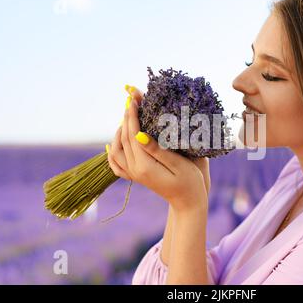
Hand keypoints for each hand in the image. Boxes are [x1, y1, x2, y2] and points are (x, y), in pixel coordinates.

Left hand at [106, 88, 208, 212]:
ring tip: (128, 116)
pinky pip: (117, 165)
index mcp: (145, 166)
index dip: (132, 116)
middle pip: (123, 140)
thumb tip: (139, 134)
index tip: (133, 98)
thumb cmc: (190, 183)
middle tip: (131, 99)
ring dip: (118, 131)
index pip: (132, 135)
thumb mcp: (179, 165)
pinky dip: (111, 152)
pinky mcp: (137, 177)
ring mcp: (134, 175)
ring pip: (116, 150)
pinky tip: (112, 144)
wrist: (189, 204)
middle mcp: (135, 171)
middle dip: (126, 118)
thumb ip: (158, 150)